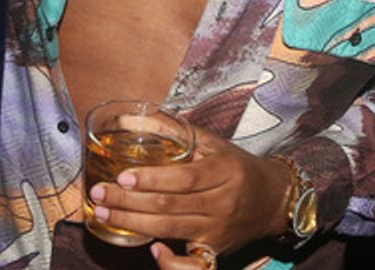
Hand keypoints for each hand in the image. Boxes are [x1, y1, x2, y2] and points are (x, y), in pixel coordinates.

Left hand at [87, 130, 290, 259]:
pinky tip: (151, 248)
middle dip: (129, 201)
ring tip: (104, 213)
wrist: (275, 200)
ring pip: (170, 230)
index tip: (123, 176)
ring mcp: (218, 230)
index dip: (152, 179)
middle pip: (170, 206)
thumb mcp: (214, 143)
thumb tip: (133, 119)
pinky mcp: (215, 251)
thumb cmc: (240, 168)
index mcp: (225, 171)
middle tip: (99, 194)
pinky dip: (170, 262)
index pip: (184, 178)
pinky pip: (191, 264)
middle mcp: (223, 202)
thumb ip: (175, 131)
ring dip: (133, 223)